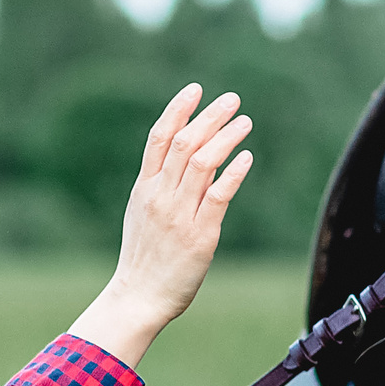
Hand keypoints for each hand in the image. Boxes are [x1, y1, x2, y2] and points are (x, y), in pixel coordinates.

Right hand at [67, 85, 253, 366]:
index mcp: (144, 188)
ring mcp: (179, 214)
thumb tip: (196, 158)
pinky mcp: (200, 235)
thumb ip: (163, 185)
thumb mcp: (143, 213)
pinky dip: (233, 173)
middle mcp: (160, 195)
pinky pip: (218, 196)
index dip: (178, 110)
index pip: (159, 138)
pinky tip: (246, 157)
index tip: (196, 89)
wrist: (138, 296)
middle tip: (233, 99)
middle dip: (210, 116)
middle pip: (185, 143)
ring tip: (245, 122)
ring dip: (226, 138)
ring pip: (203, 163)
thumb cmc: (144, 257)